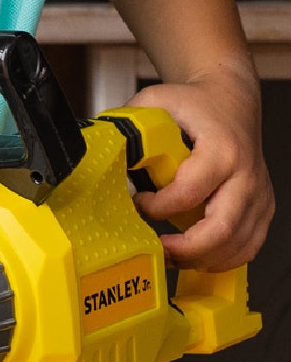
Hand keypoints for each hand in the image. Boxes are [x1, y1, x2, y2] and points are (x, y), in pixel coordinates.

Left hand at [129, 67, 274, 270]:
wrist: (231, 101)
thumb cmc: (195, 104)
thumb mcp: (156, 101)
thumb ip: (129, 125)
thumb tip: (98, 149)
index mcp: (221, 150)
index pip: (190, 192)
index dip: (159, 207)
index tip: (139, 203)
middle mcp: (246, 176)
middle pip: (222, 229)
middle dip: (185, 249)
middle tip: (157, 250)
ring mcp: (258, 195)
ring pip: (238, 245)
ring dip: (201, 259)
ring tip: (169, 255)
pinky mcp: (262, 208)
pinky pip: (248, 246)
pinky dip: (221, 259)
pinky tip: (195, 256)